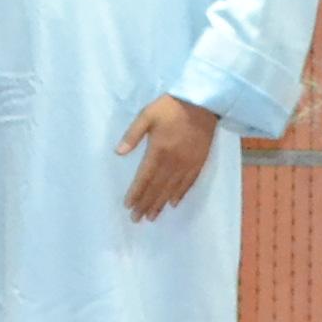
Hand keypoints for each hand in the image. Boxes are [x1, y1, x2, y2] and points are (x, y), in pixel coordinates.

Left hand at [118, 95, 219, 221]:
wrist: (202, 103)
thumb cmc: (171, 108)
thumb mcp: (147, 115)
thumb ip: (132, 134)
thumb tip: (118, 152)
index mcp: (158, 151)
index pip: (144, 178)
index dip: (136, 193)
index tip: (128, 206)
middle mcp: (172, 162)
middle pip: (157, 188)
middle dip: (145, 204)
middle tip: (137, 219)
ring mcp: (187, 164)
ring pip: (171, 189)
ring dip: (160, 204)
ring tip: (152, 217)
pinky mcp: (198, 162)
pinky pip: (188, 183)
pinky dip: (180, 194)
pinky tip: (173, 204)